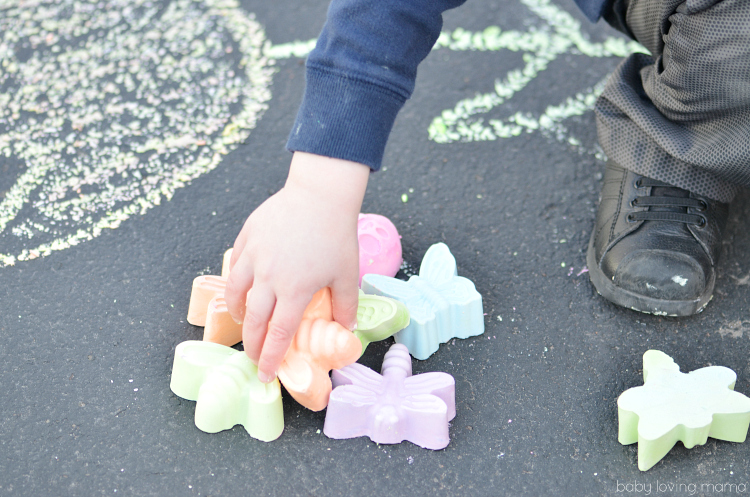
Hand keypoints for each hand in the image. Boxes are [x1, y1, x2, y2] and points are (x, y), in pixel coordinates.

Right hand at [224, 152, 369, 382]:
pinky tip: (242, 285)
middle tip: (253, 356)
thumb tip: (345, 328)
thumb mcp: (347, 274)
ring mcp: (254, 255)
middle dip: (252, 344)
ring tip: (243, 321)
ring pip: (235, 292)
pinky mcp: (247, 237)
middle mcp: (269, 277)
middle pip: (254, 320)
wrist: (321, 194)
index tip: (266, 374)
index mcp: (294, 290)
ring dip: (238, 312)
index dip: (271, 357)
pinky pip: (235, 264)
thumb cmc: (337, 234)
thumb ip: (346, 305)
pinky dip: (236, 280)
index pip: (278, 334)